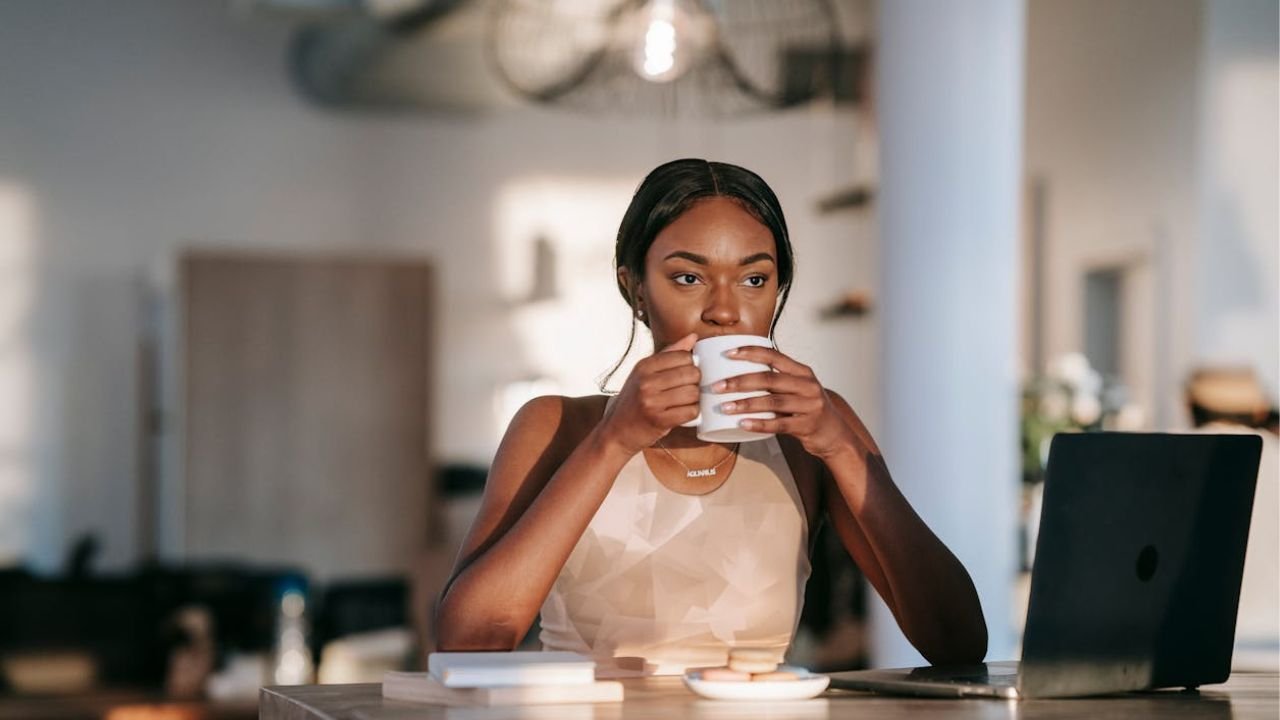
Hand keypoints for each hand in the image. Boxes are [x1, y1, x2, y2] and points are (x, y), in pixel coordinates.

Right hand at [599, 333, 700, 454]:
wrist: (615, 432)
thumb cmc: (634, 401)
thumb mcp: (644, 373)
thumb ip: (670, 354)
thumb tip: (693, 337)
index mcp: (644, 366)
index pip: (683, 356)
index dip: (692, 365)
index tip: (687, 374)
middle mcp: (646, 381)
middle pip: (691, 373)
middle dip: (696, 382)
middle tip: (689, 389)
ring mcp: (652, 401)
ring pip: (693, 393)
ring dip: (695, 399)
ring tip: (687, 402)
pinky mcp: (659, 420)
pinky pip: (690, 412)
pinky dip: (693, 413)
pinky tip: (685, 413)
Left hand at [714, 346, 854, 458]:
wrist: (834, 434)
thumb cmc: (808, 409)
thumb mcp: (798, 388)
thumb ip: (776, 380)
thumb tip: (738, 373)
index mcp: (802, 371)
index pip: (773, 355)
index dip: (750, 352)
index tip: (728, 354)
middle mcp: (807, 385)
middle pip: (769, 379)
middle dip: (739, 381)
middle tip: (717, 386)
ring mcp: (809, 406)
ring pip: (772, 402)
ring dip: (745, 404)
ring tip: (724, 407)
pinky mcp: (807, 426)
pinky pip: (779, 425)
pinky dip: (759, 424)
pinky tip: (742, 424)